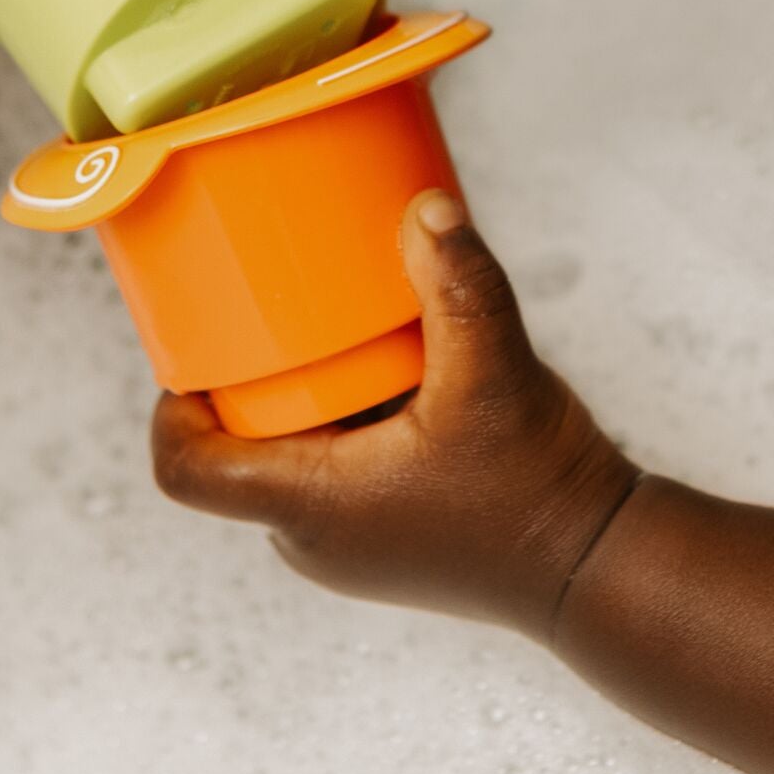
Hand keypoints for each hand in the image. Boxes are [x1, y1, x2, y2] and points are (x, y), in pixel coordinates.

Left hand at [150, 194, 638, 640]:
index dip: (170, 407)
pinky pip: (323, 473)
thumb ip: (460, 286)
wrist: (603, 569)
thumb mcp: (497, 375)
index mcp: (309, 507)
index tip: (195, 346)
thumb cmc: (540, 489)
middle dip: (240, 384)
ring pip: (279, 461)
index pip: (186, 471)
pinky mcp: (377, 540)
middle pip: (229, 454)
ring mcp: (343, 546)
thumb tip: (427, 204)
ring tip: (319, 335)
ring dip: (291, 401)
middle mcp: (310, 538)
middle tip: (266, 317)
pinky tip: (374, 376)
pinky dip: (332, 423)